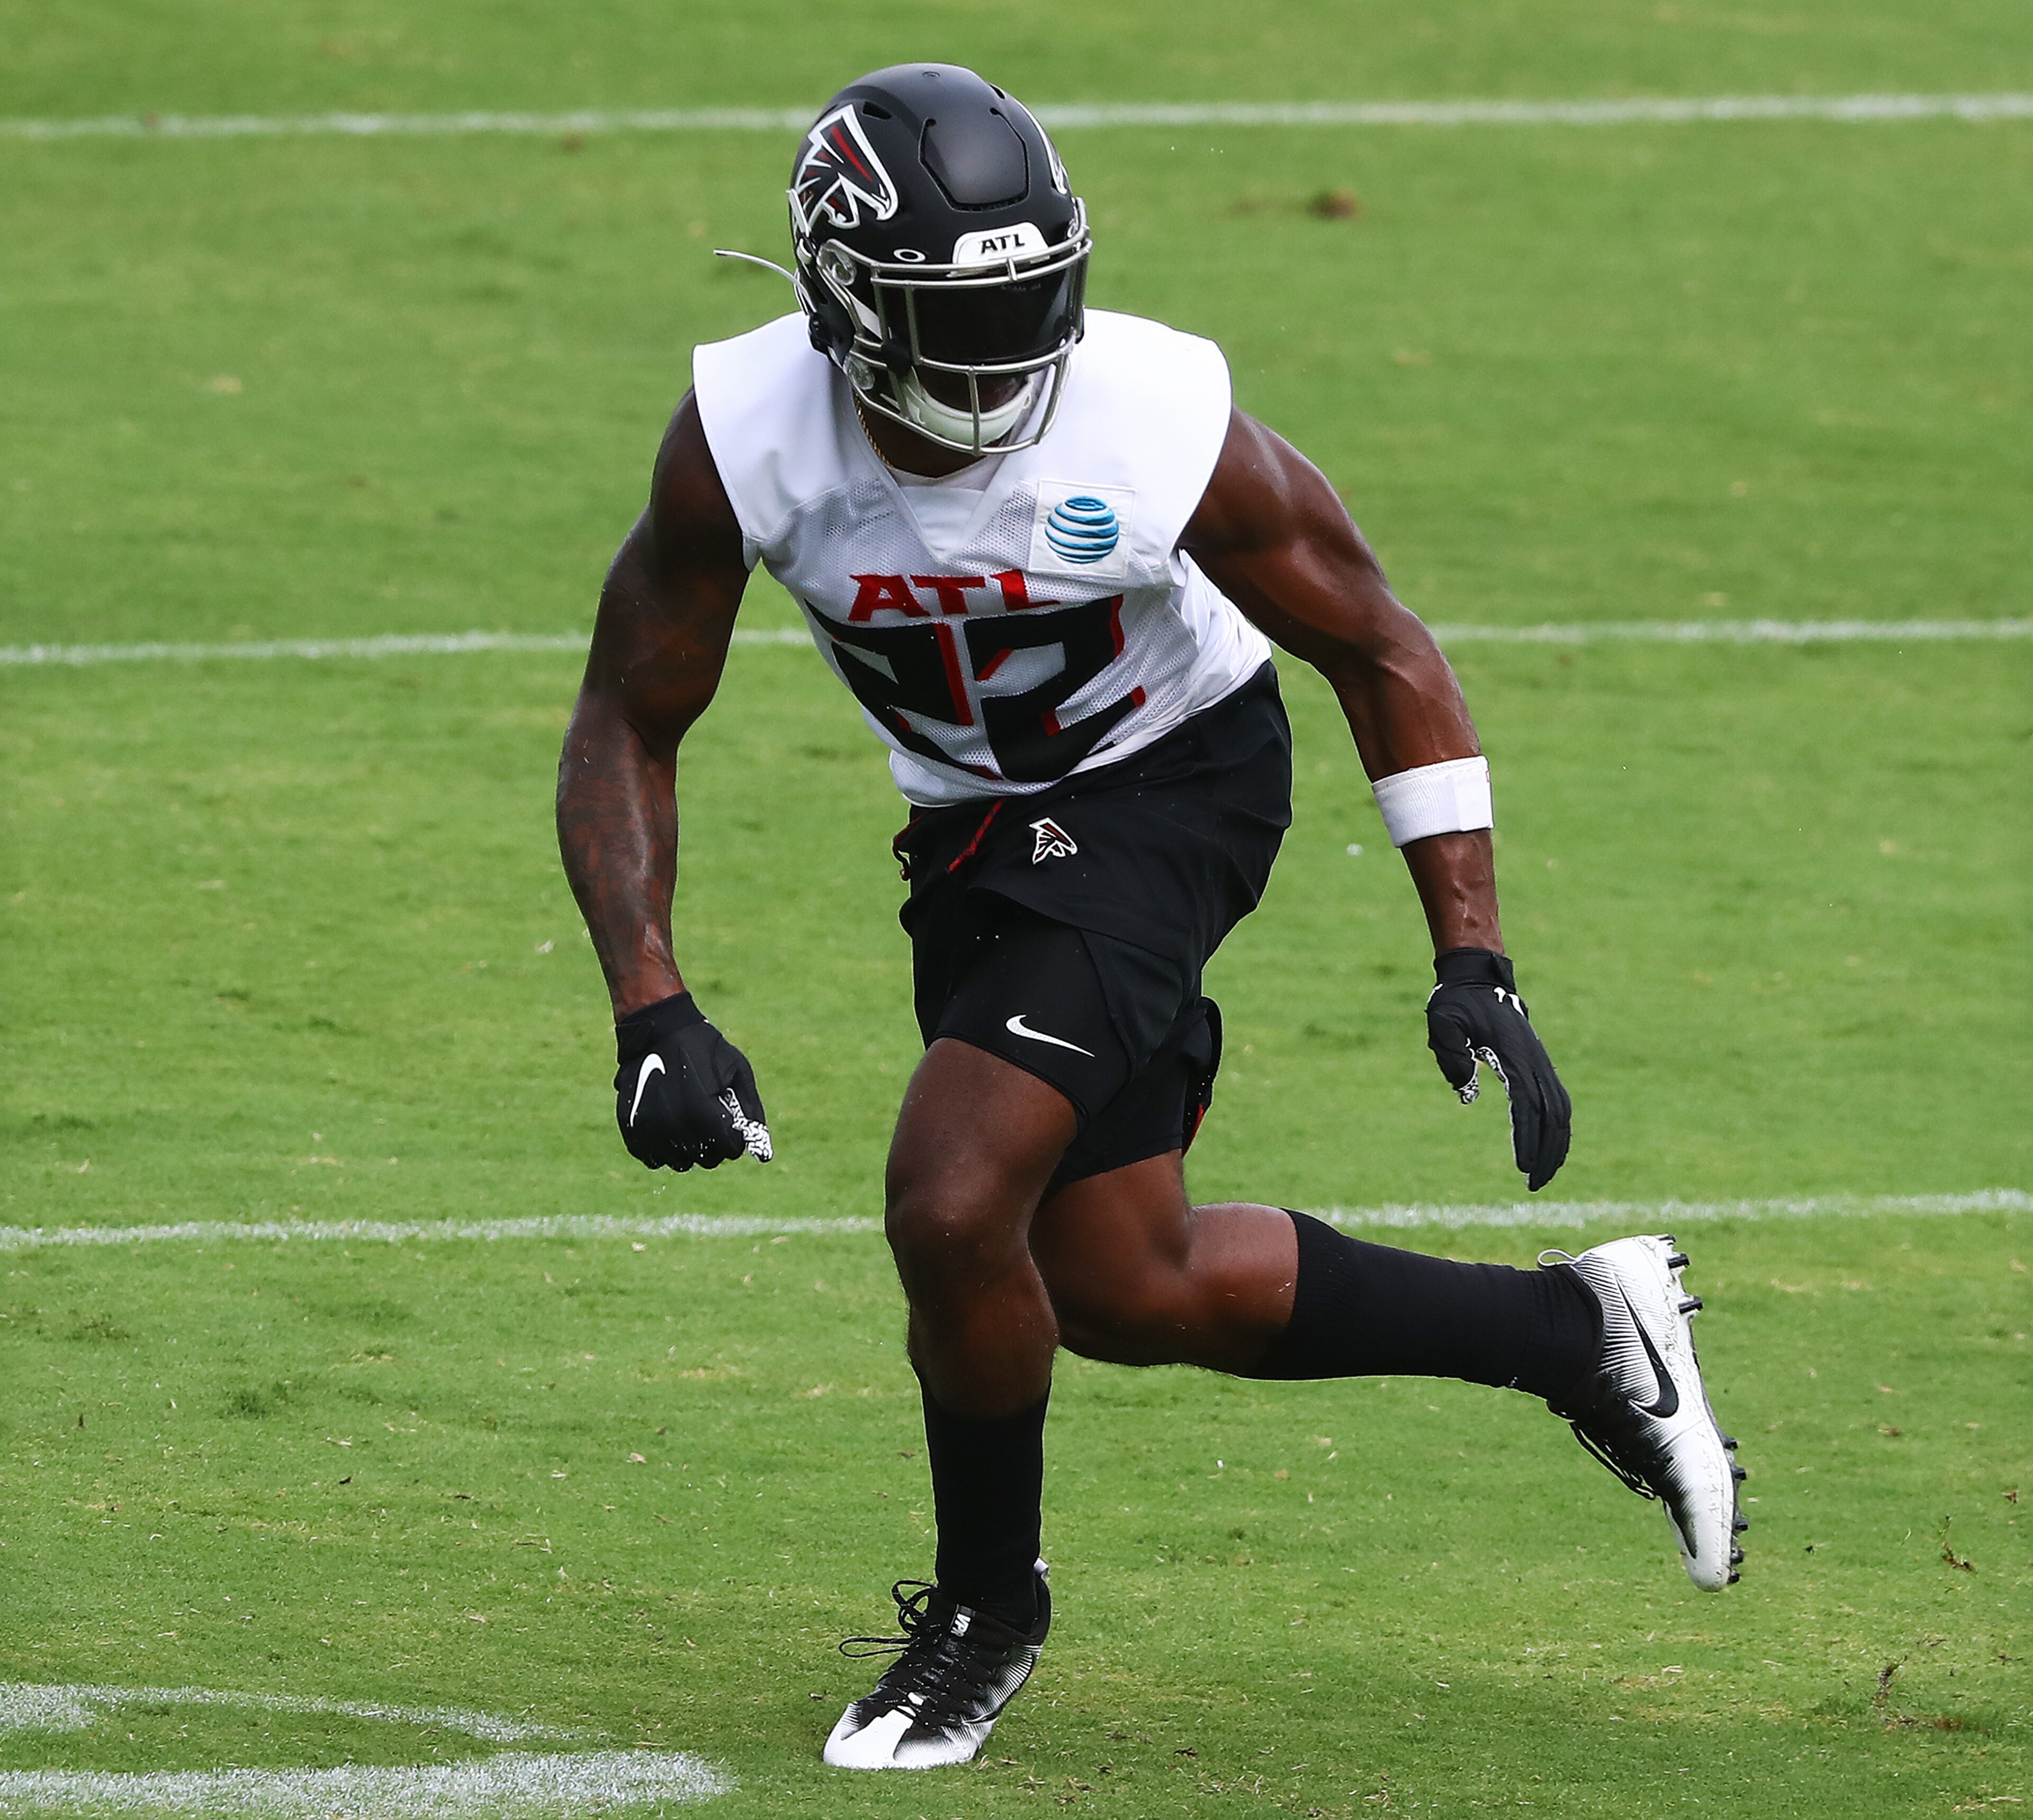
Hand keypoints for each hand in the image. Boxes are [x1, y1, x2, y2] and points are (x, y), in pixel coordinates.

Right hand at [614, 992, 771, 1169]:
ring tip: (689, 1122)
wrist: (659, 1029)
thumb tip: (764, 1154)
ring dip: (689, 1150)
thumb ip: (752, 1111)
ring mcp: (649, 1128)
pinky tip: (669, 1128)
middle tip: (710, 1122)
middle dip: (715, 1145)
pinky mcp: (631, 1127)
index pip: (728, 1150)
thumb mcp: (738, 1071)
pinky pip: (652, 1157)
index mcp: (702, 1112)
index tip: (730, 1125)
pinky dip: (663, 1149)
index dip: (735, 1139)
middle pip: (706, 1160)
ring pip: (679, 1163)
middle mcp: (674, 1125)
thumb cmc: (703, 1047)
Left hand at [1425, 948, 1569, 1190]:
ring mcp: (1540, 1062)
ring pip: (1561, 1110)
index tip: (1523, 1168)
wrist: (1477, 978)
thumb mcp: (1443, 1022)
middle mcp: (1534, 1061)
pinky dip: (1558, 1127)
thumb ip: (1451, 1054)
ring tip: (1543, 1174)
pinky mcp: (1538, 1064)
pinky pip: (1558, 1100)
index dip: (1528, 1138)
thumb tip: (1466, 1092)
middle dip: (1548, 1152)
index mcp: (1514, 1055)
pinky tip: (1550, 1146)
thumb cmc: (1456, 1003)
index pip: (1528, 1105)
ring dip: (1557, 1144)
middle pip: (1554, 1114)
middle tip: (1534, 1184)